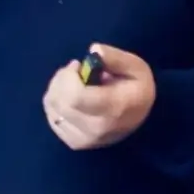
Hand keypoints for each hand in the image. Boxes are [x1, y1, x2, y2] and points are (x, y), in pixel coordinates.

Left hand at [42, 43, 156, 149]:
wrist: (141, 114)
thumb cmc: (137, 86)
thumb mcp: (135, 66)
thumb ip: (114, 57)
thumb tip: (94, 50)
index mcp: (114, 109)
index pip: (75, 96)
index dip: (68, 77)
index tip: (77, 65)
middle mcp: (97, 129)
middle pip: (60, 102)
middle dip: (61, 79)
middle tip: (74, 70)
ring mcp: (85, 140)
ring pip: (53, 110)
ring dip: (56, 90)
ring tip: (71, 83)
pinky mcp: (76, 143)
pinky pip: (53, 120)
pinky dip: (55, 104)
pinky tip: (68, 97)